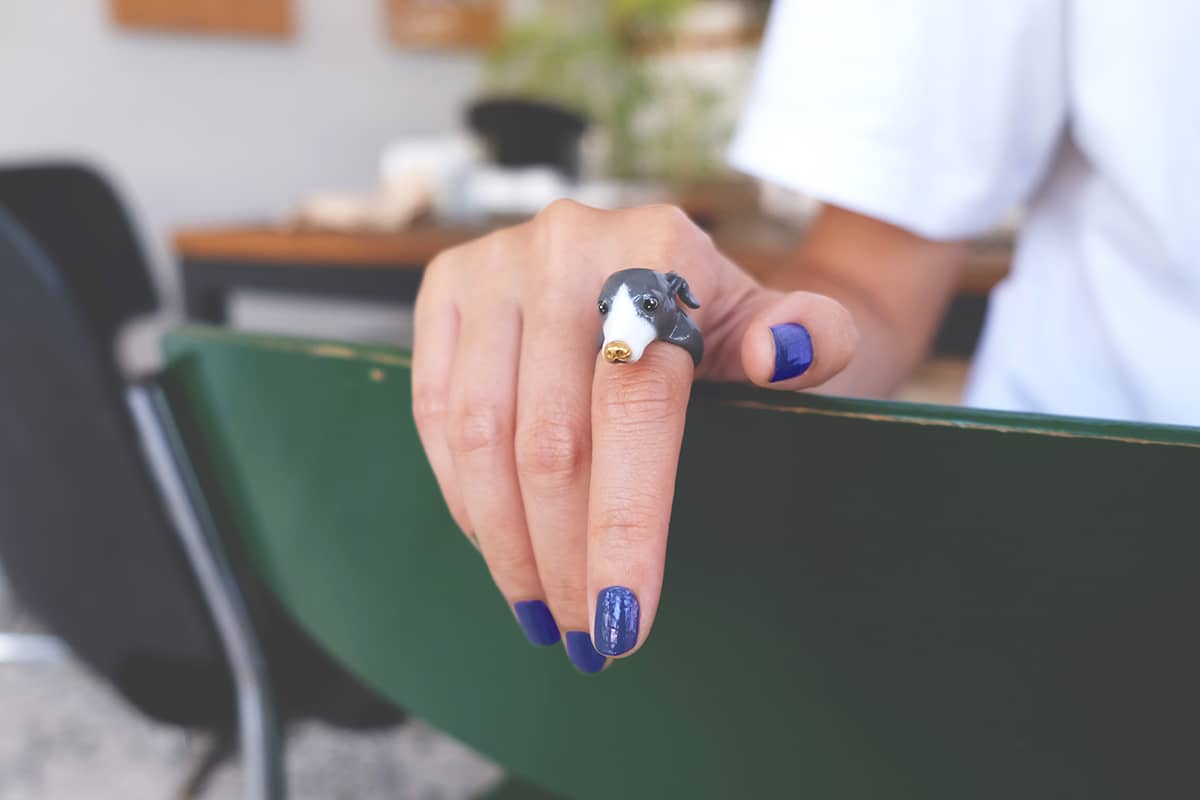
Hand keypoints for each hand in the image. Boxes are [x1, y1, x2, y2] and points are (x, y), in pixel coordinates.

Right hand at [412, 201, 857, 671]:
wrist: (655, 263)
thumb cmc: (717, 318)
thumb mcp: (777, 323)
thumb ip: (813, 336)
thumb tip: (784, 358)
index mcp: (657, 251)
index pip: (636, 410)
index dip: (624, 525)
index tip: (623, 621)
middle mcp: (567, 245)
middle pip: (550, 439)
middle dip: (563, 558)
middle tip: (584, 635)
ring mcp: (495, 262)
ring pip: (480, 436)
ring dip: (505, 542)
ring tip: (539, 606)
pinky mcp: (445, 287)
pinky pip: (435, 411)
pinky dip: (462, 493)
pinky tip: (497, 542)